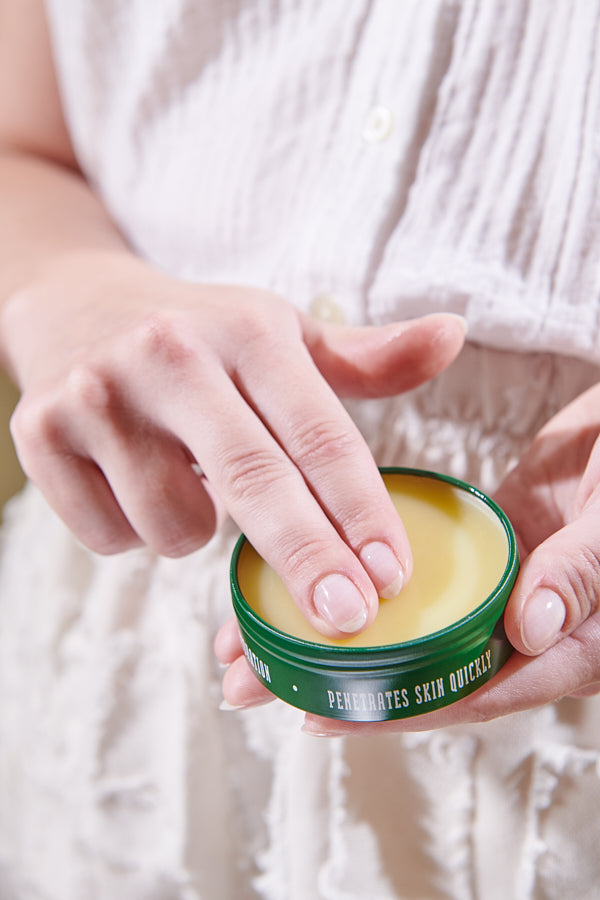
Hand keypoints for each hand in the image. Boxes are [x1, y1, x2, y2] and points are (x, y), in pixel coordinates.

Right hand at [3, 251, 465, 638]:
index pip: (318, 433)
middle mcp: (170, 356)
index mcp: (245, 330)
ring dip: (195, 531)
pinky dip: (133, 529)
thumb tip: (453, 336)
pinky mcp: (38, 434)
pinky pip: (110, 536)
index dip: (360, 510)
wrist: (73, 304)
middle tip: (348, 619)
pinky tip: (132, 481)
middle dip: (308, 560)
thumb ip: (366, 357)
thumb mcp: (280, 333)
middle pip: (253, 480)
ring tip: (187, 480)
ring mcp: (97, 395)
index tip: (393, 575)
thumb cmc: (198, 334)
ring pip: (174, 527)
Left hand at [217, 382, 599, 723]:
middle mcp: (523, 625)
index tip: (319, 715)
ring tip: (255, 633)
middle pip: (422, 669)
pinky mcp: (482, 544)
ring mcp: (499, 585)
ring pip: (411, 623)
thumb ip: (586, 571)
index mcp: (567, 644)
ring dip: (338, 631)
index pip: (471, 692)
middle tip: (250, 682)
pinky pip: (418, 574)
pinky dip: (365, 579)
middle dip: (337, 680)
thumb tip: (533, 628)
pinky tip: (311, 572)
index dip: (395, 711)